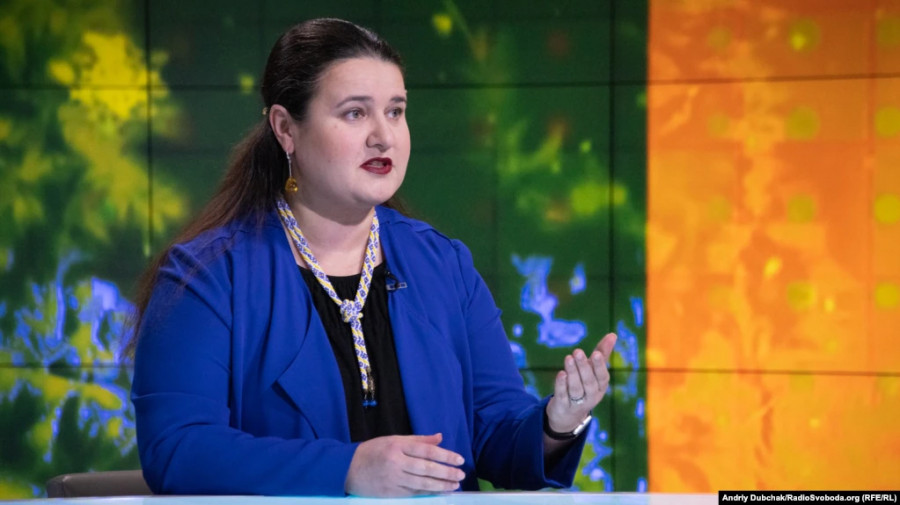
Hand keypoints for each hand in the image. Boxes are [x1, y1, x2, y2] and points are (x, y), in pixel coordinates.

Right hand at [344, 433, 464, 496]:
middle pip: (426, 468)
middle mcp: (396, 462)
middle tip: (461, 474)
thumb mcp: (393, 440)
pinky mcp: (391, 493)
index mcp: (397, 446)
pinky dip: (428, 492)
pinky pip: (414, 493)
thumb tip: (439, 437)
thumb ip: (418, 440)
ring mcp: (393, 479)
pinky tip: (439, 491)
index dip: (445, 455)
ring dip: (441, 485)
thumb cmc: (372, 451)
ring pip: (422, 483)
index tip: (459, 459)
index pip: (426, 451)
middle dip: (446, 473)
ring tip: (455, 485)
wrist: (347, 469)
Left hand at [546, 332, 616, 433]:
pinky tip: (560, 374)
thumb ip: (602, 353)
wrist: (569, 415)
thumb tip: (613, 334)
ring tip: (568, 358)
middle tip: (577, 351)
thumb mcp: (593, 371)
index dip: (600, 366)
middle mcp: (591, 396)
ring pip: (576, 388)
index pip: (602, 377)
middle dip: (584, 367)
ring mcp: (577, 403)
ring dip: (572, 373)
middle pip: (589, 382)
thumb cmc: (585, 386)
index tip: (596, 353)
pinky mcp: (563, 406)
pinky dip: (562, 385)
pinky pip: (563, 396)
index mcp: (600, 387)